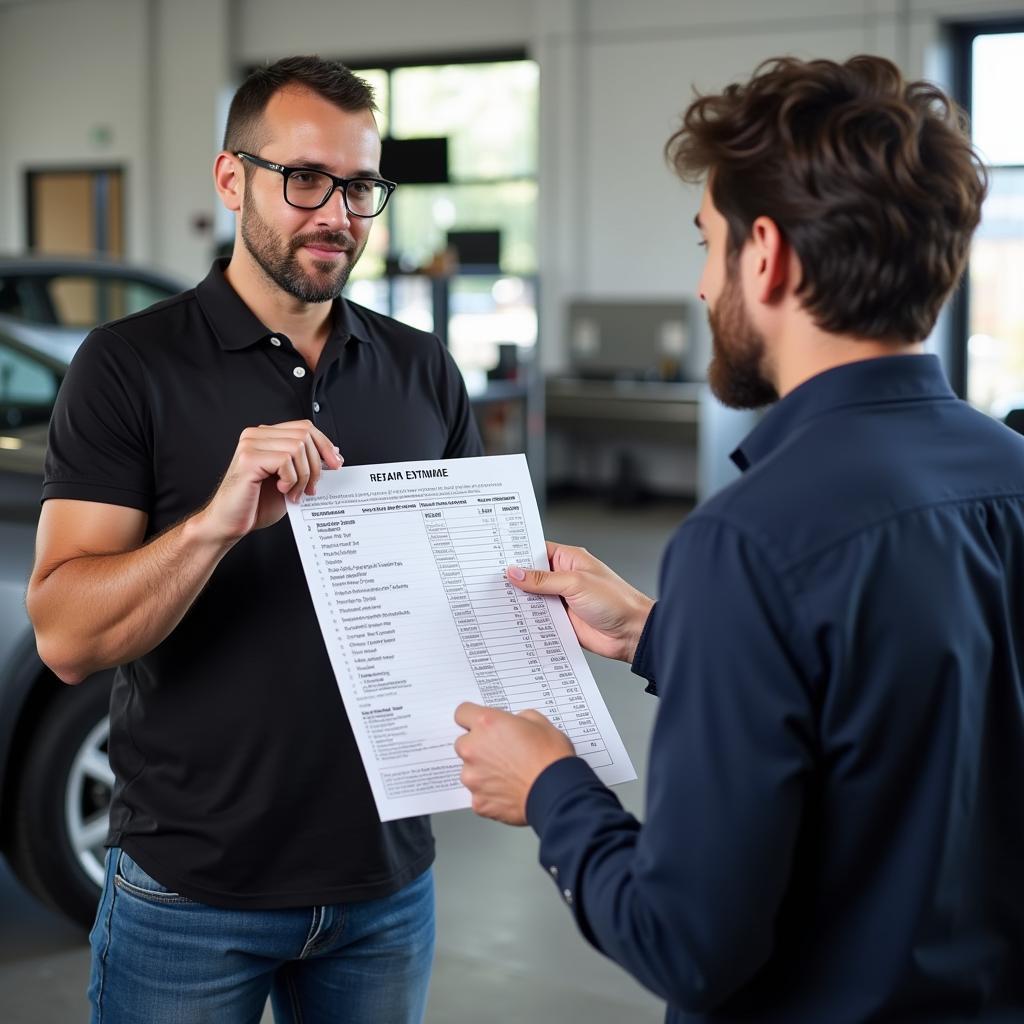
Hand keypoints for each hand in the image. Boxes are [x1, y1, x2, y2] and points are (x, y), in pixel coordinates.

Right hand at [198, 420, 342, 542]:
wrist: (229, 523)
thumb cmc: (256, 504)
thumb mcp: (291, 480)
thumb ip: (307, 464)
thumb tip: (335, 453)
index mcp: (266, 436)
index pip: (304, 427)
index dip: (324, 444)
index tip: (335, 464)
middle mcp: (256, 435)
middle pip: (305, 435)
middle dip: (317, 464)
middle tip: (311, 488)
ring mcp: (250, 444)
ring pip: (298, 448)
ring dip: (304, 476)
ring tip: (295, 493)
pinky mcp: (248, 458)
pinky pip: (285, 460)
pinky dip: (291, 480)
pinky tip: (282, 491)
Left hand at [454, 702, 574, 825]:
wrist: (558, 792)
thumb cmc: (551, 758)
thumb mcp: (539, 721)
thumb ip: (517, 718)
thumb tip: (513, 724)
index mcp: (486, 724)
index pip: (462, 713)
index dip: (473, 718)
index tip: (479, 724)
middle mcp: (473, 749)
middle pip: (464, 743)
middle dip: (479, 747)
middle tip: (502, 752)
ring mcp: (473, 777)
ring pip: (470, 771)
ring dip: (483, 771)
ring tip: (509, 775)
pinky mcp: (479, 802)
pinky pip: (479, 795)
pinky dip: (490, 794)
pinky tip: (509, 791)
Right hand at [507, 542, 653, 662]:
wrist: (632, 633)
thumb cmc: (616, 600)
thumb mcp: (575, 583)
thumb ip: (543, 580)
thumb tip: (515, 573)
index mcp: (568, 560)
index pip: (535, 552)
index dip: (516, 554)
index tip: (495, 558)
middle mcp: (563, 578)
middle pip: (530, 577)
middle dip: (513, 580)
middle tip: (489, 582)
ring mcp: (561, 600)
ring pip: (532, 599)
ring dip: (519, 602)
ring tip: (496, 602)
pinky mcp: (560, 621)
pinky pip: (538, 619)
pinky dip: (527, 621)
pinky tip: (513, 621)